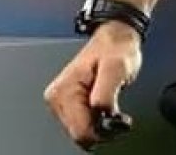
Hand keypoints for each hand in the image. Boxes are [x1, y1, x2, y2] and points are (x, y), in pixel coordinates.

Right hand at [44, 22, 142, 149]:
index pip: (80, 132)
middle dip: (102, 128)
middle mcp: (57, 97)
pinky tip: (104, 108)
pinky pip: (82, 125)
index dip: (104, 129)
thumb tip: (100, 110)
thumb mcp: (116, 68)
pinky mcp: (67, 105)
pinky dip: (97, 122)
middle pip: (80, 135)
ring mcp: (60, 102)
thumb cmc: (115, 50)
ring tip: (111, 107)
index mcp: (64, 90)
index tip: (118, 118)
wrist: (113, 41)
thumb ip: (106, 92)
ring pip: (82, 132)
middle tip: (116, 112)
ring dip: (100, 126)